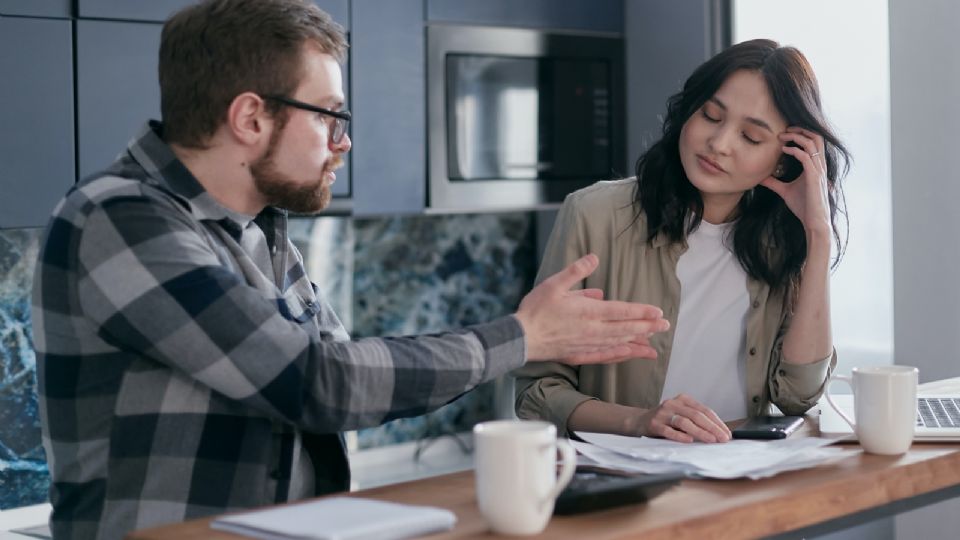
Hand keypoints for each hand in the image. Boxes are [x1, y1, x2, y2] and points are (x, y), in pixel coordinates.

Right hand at [515, 254, 669, 364]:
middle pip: (625, 329)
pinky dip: (619, 356)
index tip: (658, 312)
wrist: (520, 338)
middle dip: (647, 327)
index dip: (641, 312)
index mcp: (587, 312)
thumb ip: (576, 271)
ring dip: (637, 343)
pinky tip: (628, 355)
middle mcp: (592, 330)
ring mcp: (587, 344)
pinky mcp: (579, 354)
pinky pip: (604, 357)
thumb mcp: (553, 284)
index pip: (621, 311)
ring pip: (618, 344)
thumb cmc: (535, 310)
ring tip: (653, 344)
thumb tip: (594, 258)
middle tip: (666, 326)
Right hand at [635, 394, 730, 442]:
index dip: (717, 422)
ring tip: (711, 440)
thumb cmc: (665, 421)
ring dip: (700, 432)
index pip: (704, 410)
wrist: (638, 421)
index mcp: (683, 399)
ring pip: (684, 422)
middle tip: (723, 439)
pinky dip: (679, 436)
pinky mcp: (653, 424)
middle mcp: (673, 403)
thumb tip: (719, 434)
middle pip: (696, 415)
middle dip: (712, 428)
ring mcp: (662, 413)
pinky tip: (689, 441)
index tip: (727, 434)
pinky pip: (668, 430)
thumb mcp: (681, 415)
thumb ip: (696, 421)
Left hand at [760, 127, 831, 235]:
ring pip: (812, 143)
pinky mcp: (814, 177)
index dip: (801, 134)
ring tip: (783, 136)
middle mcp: (819, 165)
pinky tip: (784, 150)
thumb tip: (760, 178)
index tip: (785, 133)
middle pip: (817, 137)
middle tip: (785, 129)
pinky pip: (806, 157)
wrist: (813, 222)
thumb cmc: (803, 207)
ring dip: (797, 136)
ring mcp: (818, 170)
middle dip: (801, 130)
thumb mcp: (785, 191)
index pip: (814, 142)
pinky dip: (795, 150)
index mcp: (815, 166)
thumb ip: (774, 183)